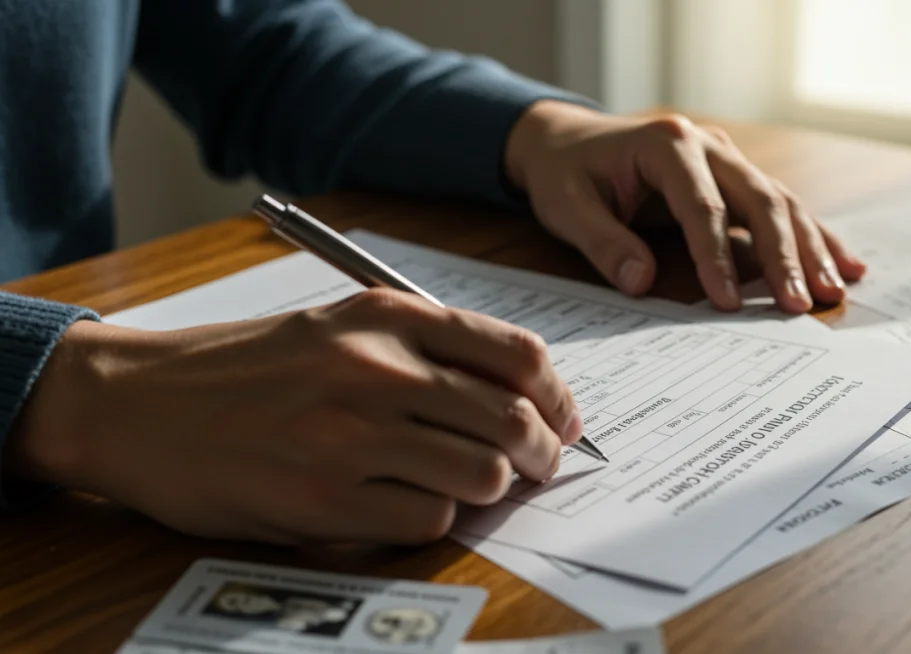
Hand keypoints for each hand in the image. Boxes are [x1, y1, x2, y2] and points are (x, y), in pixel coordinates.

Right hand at [5, 289, 580, 544]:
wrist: (138, 403)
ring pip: (481, 476)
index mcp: (387, 318)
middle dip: (542, 453)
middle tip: (537, 467)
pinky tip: (403, 506)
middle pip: (513, 420)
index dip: (558, 396)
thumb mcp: (336, 326)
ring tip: (466, 487)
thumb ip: (423, 349)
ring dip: (489, 490)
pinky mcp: (323, 501)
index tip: (563, 421)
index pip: (518, 355)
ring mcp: (351, 436)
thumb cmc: (245, 367)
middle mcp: (377, 369)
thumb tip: (515, 395)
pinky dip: (432, 520)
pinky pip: (427, 521)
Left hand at [505, 101, 866, 312]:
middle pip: (759, 200)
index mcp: (667, 144)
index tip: (726, 304)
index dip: (716, 257)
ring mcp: (727, 158)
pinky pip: (780, 207)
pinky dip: (811, 237)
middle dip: (783, 256)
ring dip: (809, 249)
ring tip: (832, 292)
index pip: (703, 207)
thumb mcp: (567, 207)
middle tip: (800, 304)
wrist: (567, 142)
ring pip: (780, 202)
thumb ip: (603, 243)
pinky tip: (845, 264)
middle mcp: (708, 145)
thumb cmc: (566, 174)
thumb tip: (641, 283)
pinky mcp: (736, 178)